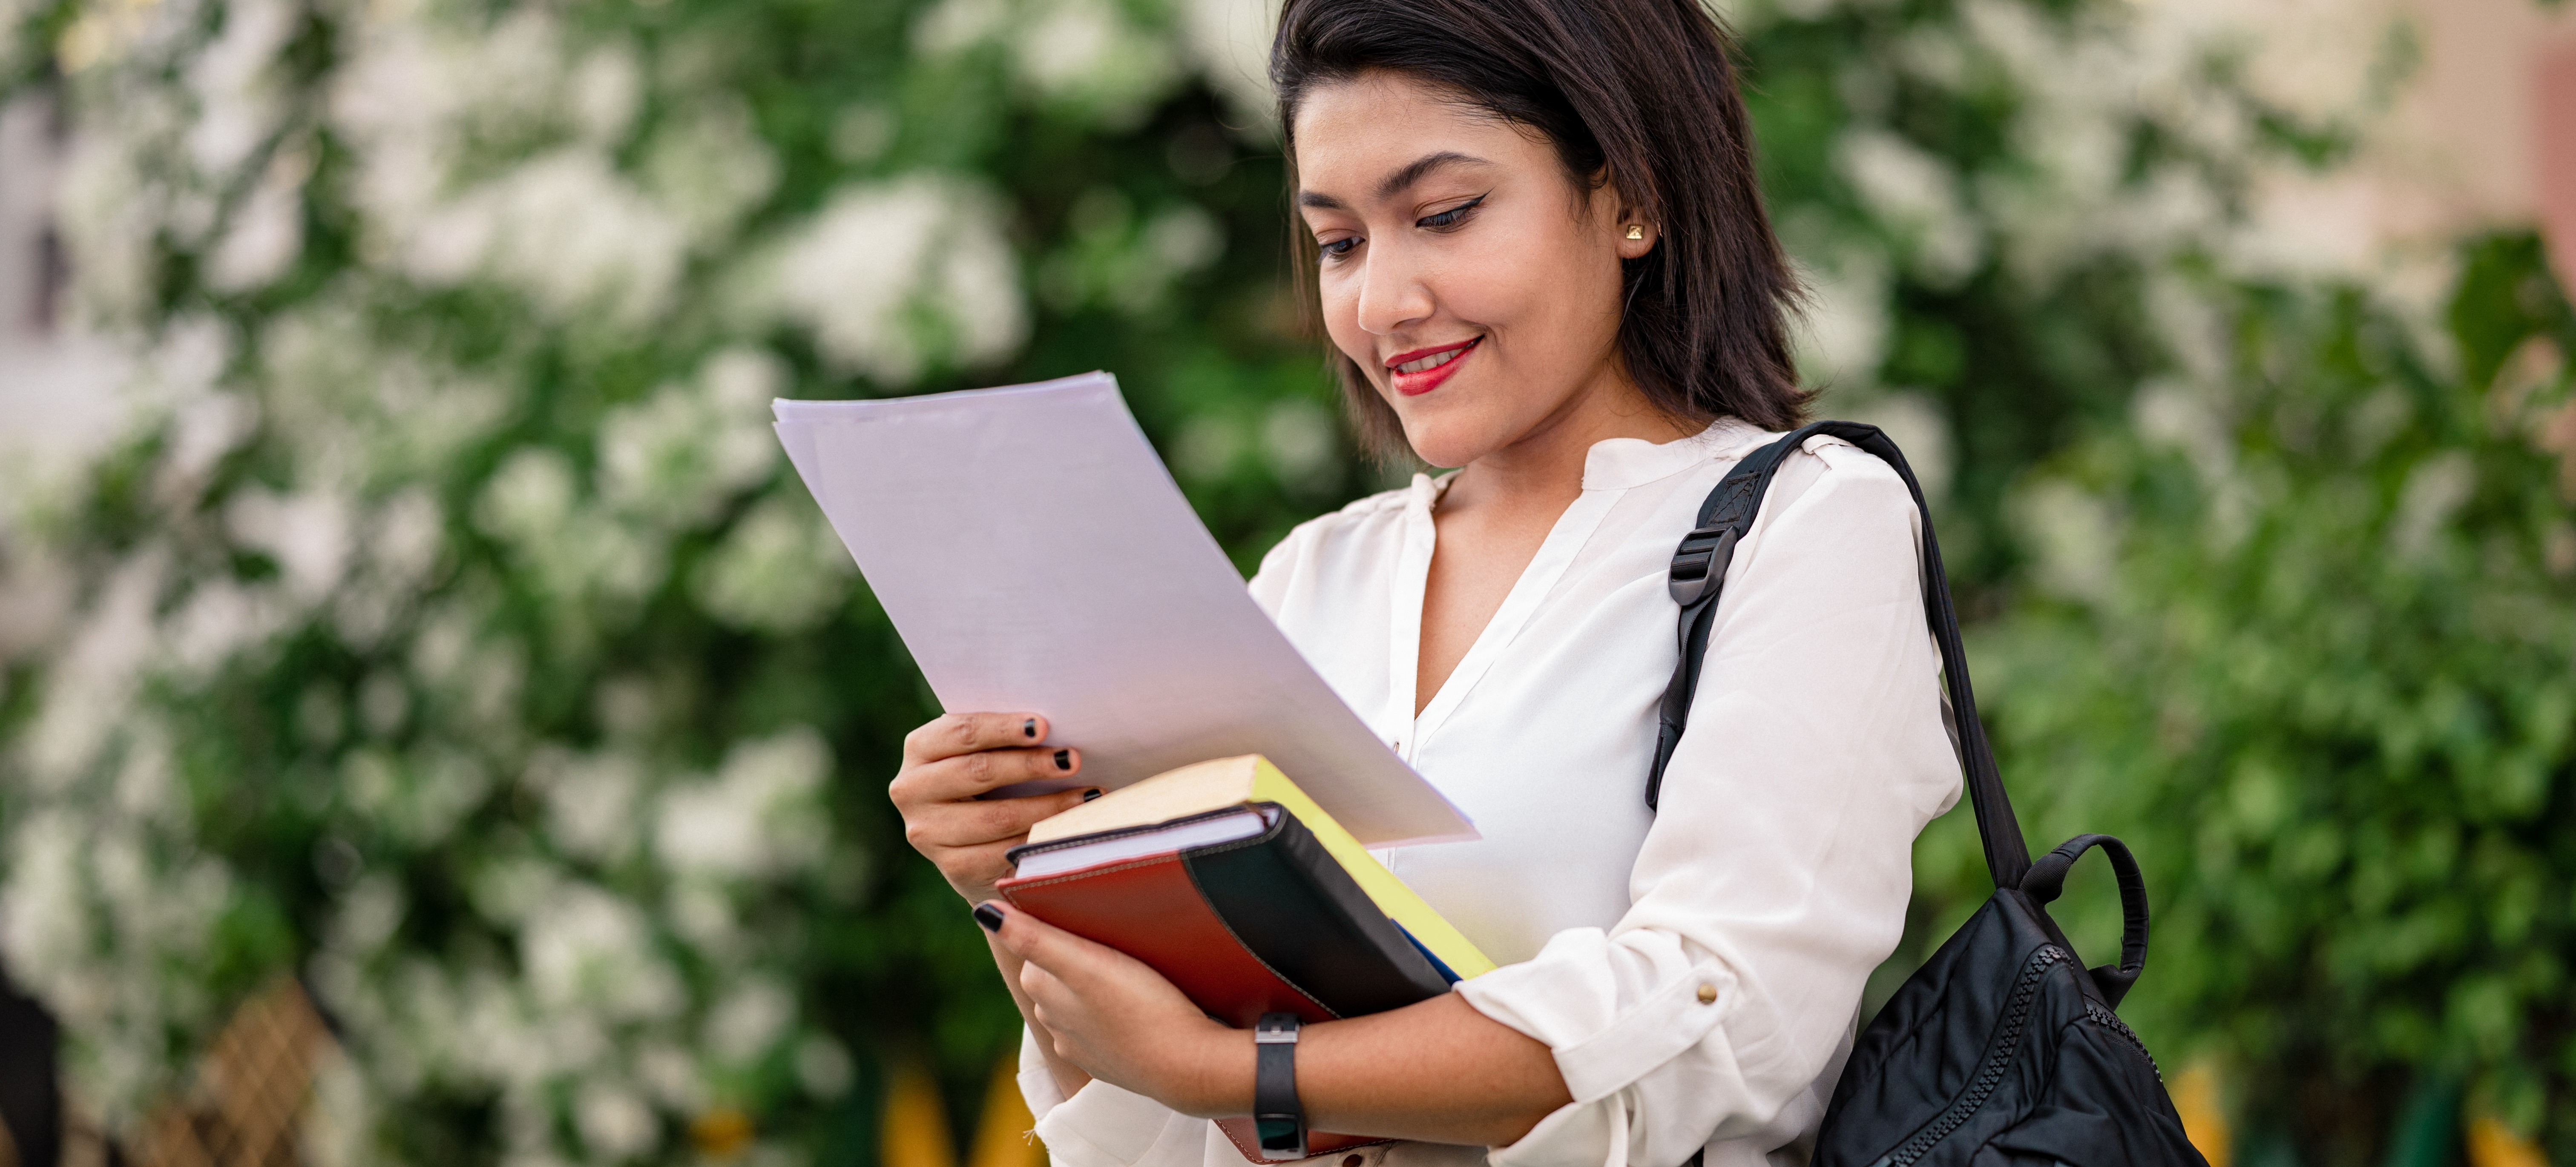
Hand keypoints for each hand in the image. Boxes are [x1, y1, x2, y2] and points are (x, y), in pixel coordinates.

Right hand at [892, 713, 1096, 903]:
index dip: (1004, 728)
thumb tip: (1051, 727)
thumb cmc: (988, 779)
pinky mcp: (951, 866)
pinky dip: (1038, 840)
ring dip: (1048, 806)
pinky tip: (1067, 830)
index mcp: (920, 748)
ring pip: (996, 817)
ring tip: (1087, 796)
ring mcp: (927, 831)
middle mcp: (912, 789)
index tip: (1044, 726)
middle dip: (1030, 765)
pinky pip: (1001, 852)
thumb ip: (1003, 737)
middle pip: (979, 772)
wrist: (970, 839)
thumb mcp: (984, 750)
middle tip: (1073, 759)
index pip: (962, 732)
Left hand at [980, 899, 1244, 1117]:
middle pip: (1056, 971)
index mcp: (1042, 989)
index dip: (1059, 923)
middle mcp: (1053, 1021)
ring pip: (1078, 1001)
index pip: (1036, 942)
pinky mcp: (1110, 1060)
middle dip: (1073, 953)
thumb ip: (1034, 939)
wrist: (1188, 1067)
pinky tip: (1134, 1005)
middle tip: (1110, 931)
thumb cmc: (1142, 1008)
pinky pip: (1102, 1027)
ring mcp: (1081, 1045)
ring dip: (1092, 983)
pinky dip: (1111, 1013)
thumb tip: (983, 912)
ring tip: (1127, 965)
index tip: (1085, 909)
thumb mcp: (1085, 964)